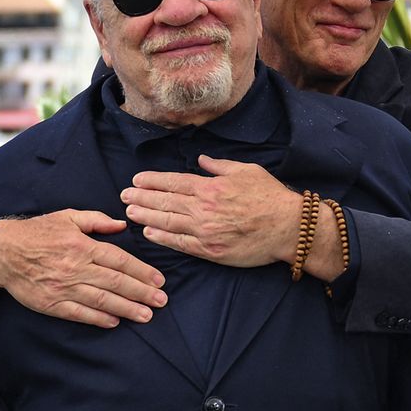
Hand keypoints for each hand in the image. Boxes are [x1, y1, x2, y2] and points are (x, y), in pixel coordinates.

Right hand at [0, 210, 166, 326]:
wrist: (2, 252)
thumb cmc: (38, 232)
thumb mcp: (68, 217)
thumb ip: (96, 220)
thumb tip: (122, 224)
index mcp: (82, 246)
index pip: (120, 261)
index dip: (142, 271)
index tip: (159, 280)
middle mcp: (76, 268)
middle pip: (116, 282)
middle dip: (142, 293)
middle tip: (161, 301)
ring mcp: (64, 288)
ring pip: (102, 300)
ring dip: (127, 309)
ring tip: (146, 315)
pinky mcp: (51, 303)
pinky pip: (79, 313)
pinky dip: (98, 318)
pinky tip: (115, 322)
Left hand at [121, 155, 301, 267]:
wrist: (287, 226)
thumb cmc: (269, 196)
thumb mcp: (246, 170)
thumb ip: (219, 166)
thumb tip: (201, 160)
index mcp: (210, 187)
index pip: (173, 182)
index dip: (152, 181)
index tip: (136, 180)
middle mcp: (203, 208)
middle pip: (165, 201)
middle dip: (141, 197)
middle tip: (124, 196)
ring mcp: (205, 230)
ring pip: (167, 221)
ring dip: (146, 216)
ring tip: (129, 212)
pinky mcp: (210, 250)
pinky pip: (180, 244)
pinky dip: (162, 238)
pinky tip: (149, 232)